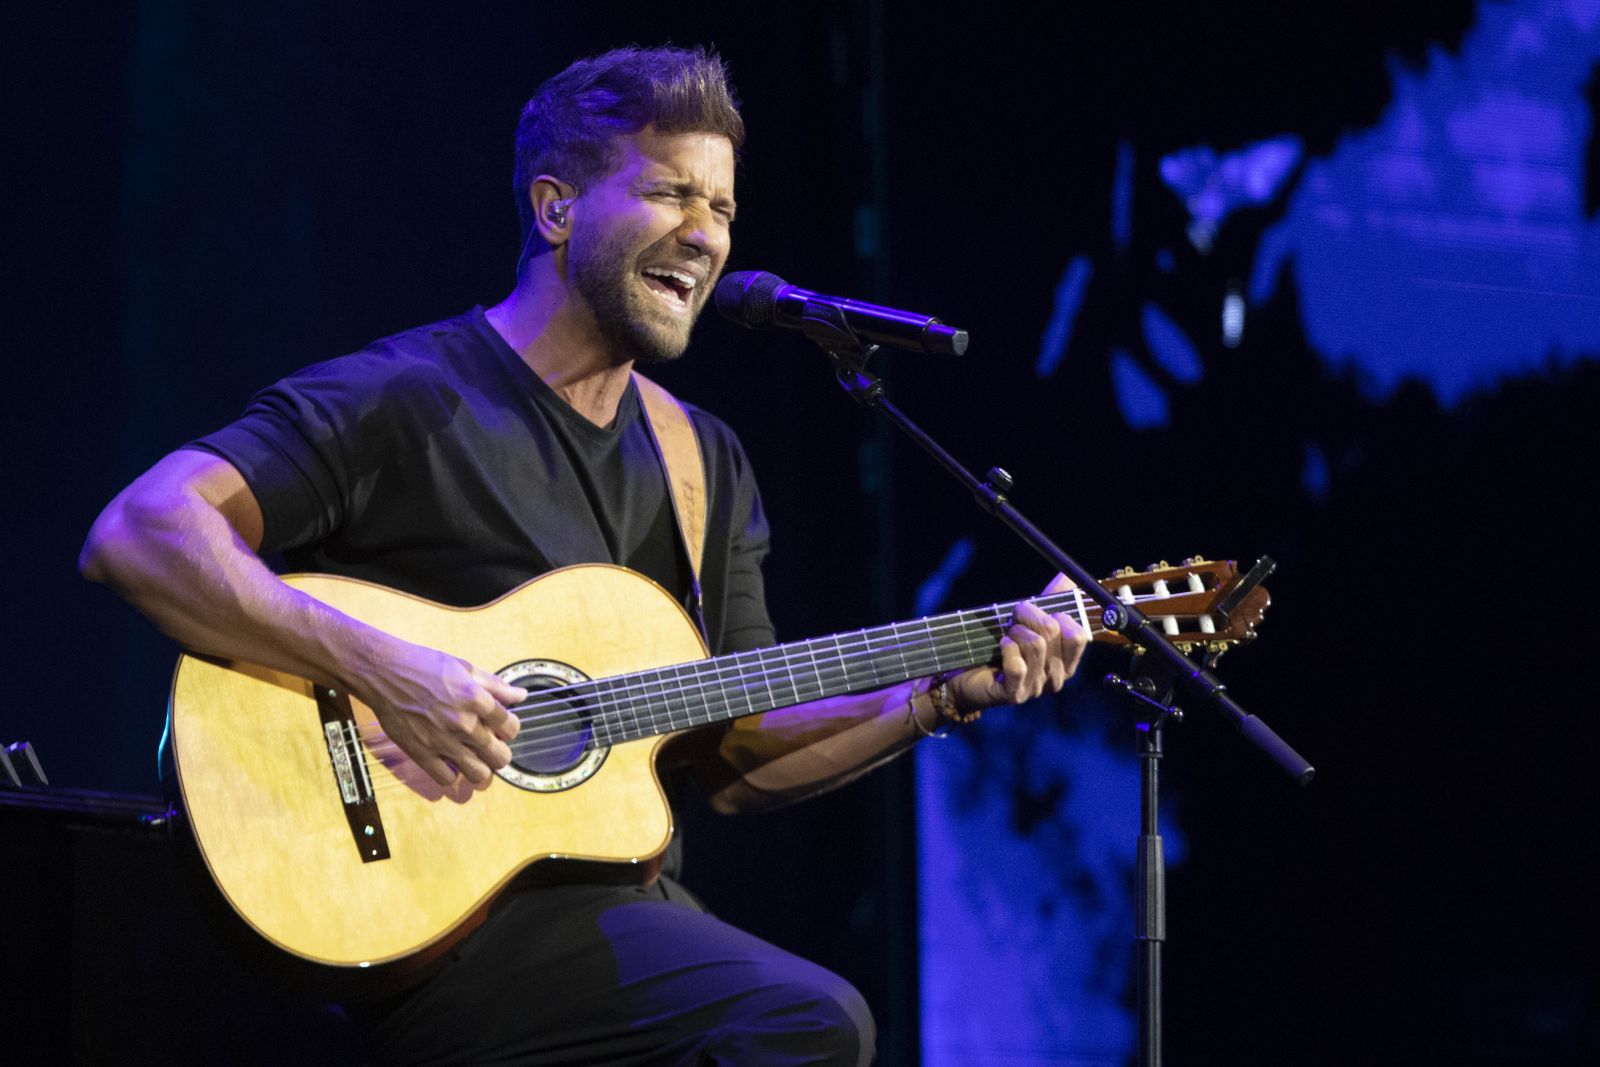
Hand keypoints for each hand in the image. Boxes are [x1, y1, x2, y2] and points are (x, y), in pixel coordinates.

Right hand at [356, 638, 525, 787]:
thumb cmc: (423, 665)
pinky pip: (447, 779)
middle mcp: (463, 724)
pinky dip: (452, 773)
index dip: (510, 727)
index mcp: (476, 699)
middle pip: (500, 756)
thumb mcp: (465, 668)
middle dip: (500, 751)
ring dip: (480, 768)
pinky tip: (450, 760)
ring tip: (473, 757)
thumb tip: (520, 695)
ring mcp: (442, 741)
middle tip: (491, 745)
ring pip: (479, 774)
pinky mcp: (421, 753)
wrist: (383, 673)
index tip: (502, 726)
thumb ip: (495, 685)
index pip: (511, 727)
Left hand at [945, 573, 1088, 715]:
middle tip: (1014, 620)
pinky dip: (1007, 649)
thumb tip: (1069, 576)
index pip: (1078, 635)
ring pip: (1035, 645)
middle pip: (1052, 631)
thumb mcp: (1030, 622)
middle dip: (1028, 616)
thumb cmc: (1003, 646)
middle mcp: (1056, 678)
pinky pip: (1018, 667)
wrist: (968, 676)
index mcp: (1066, 661)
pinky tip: (1001, 647)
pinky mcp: (1014, 695)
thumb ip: (1052, 601)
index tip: (1040, 614)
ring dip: (1015, 632)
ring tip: (1006, 636)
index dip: (1057, 615)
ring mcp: (1036, 688)